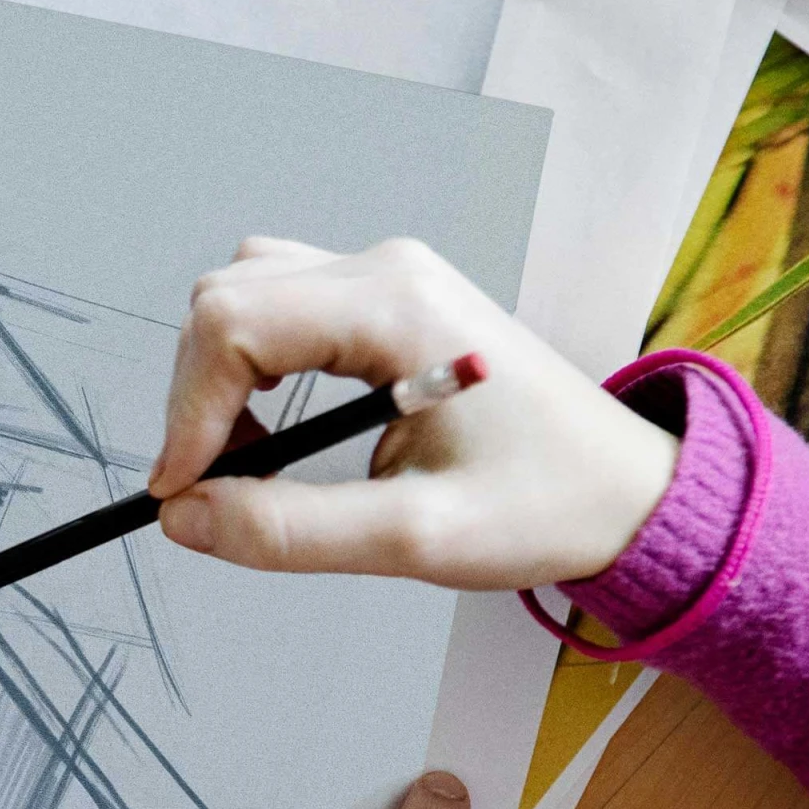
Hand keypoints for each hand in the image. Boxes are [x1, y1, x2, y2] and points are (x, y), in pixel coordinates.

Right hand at [148, 237, 678, 589]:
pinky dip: (253, 364)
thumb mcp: (415, 537)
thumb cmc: (546, 504)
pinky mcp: (386, 299)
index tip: (181, 492)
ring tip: (251, 462)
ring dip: (220, 377)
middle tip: (212, 489)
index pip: (235, 324)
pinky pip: (280, 304)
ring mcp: (387, 277)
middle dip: (196, 397)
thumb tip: (186, 519)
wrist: (627, 490)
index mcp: (397, 307)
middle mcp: (386, 271)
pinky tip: (280, 429)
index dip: (188, 412)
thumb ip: (289, 530)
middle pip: (226, 299)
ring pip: (244, 293)